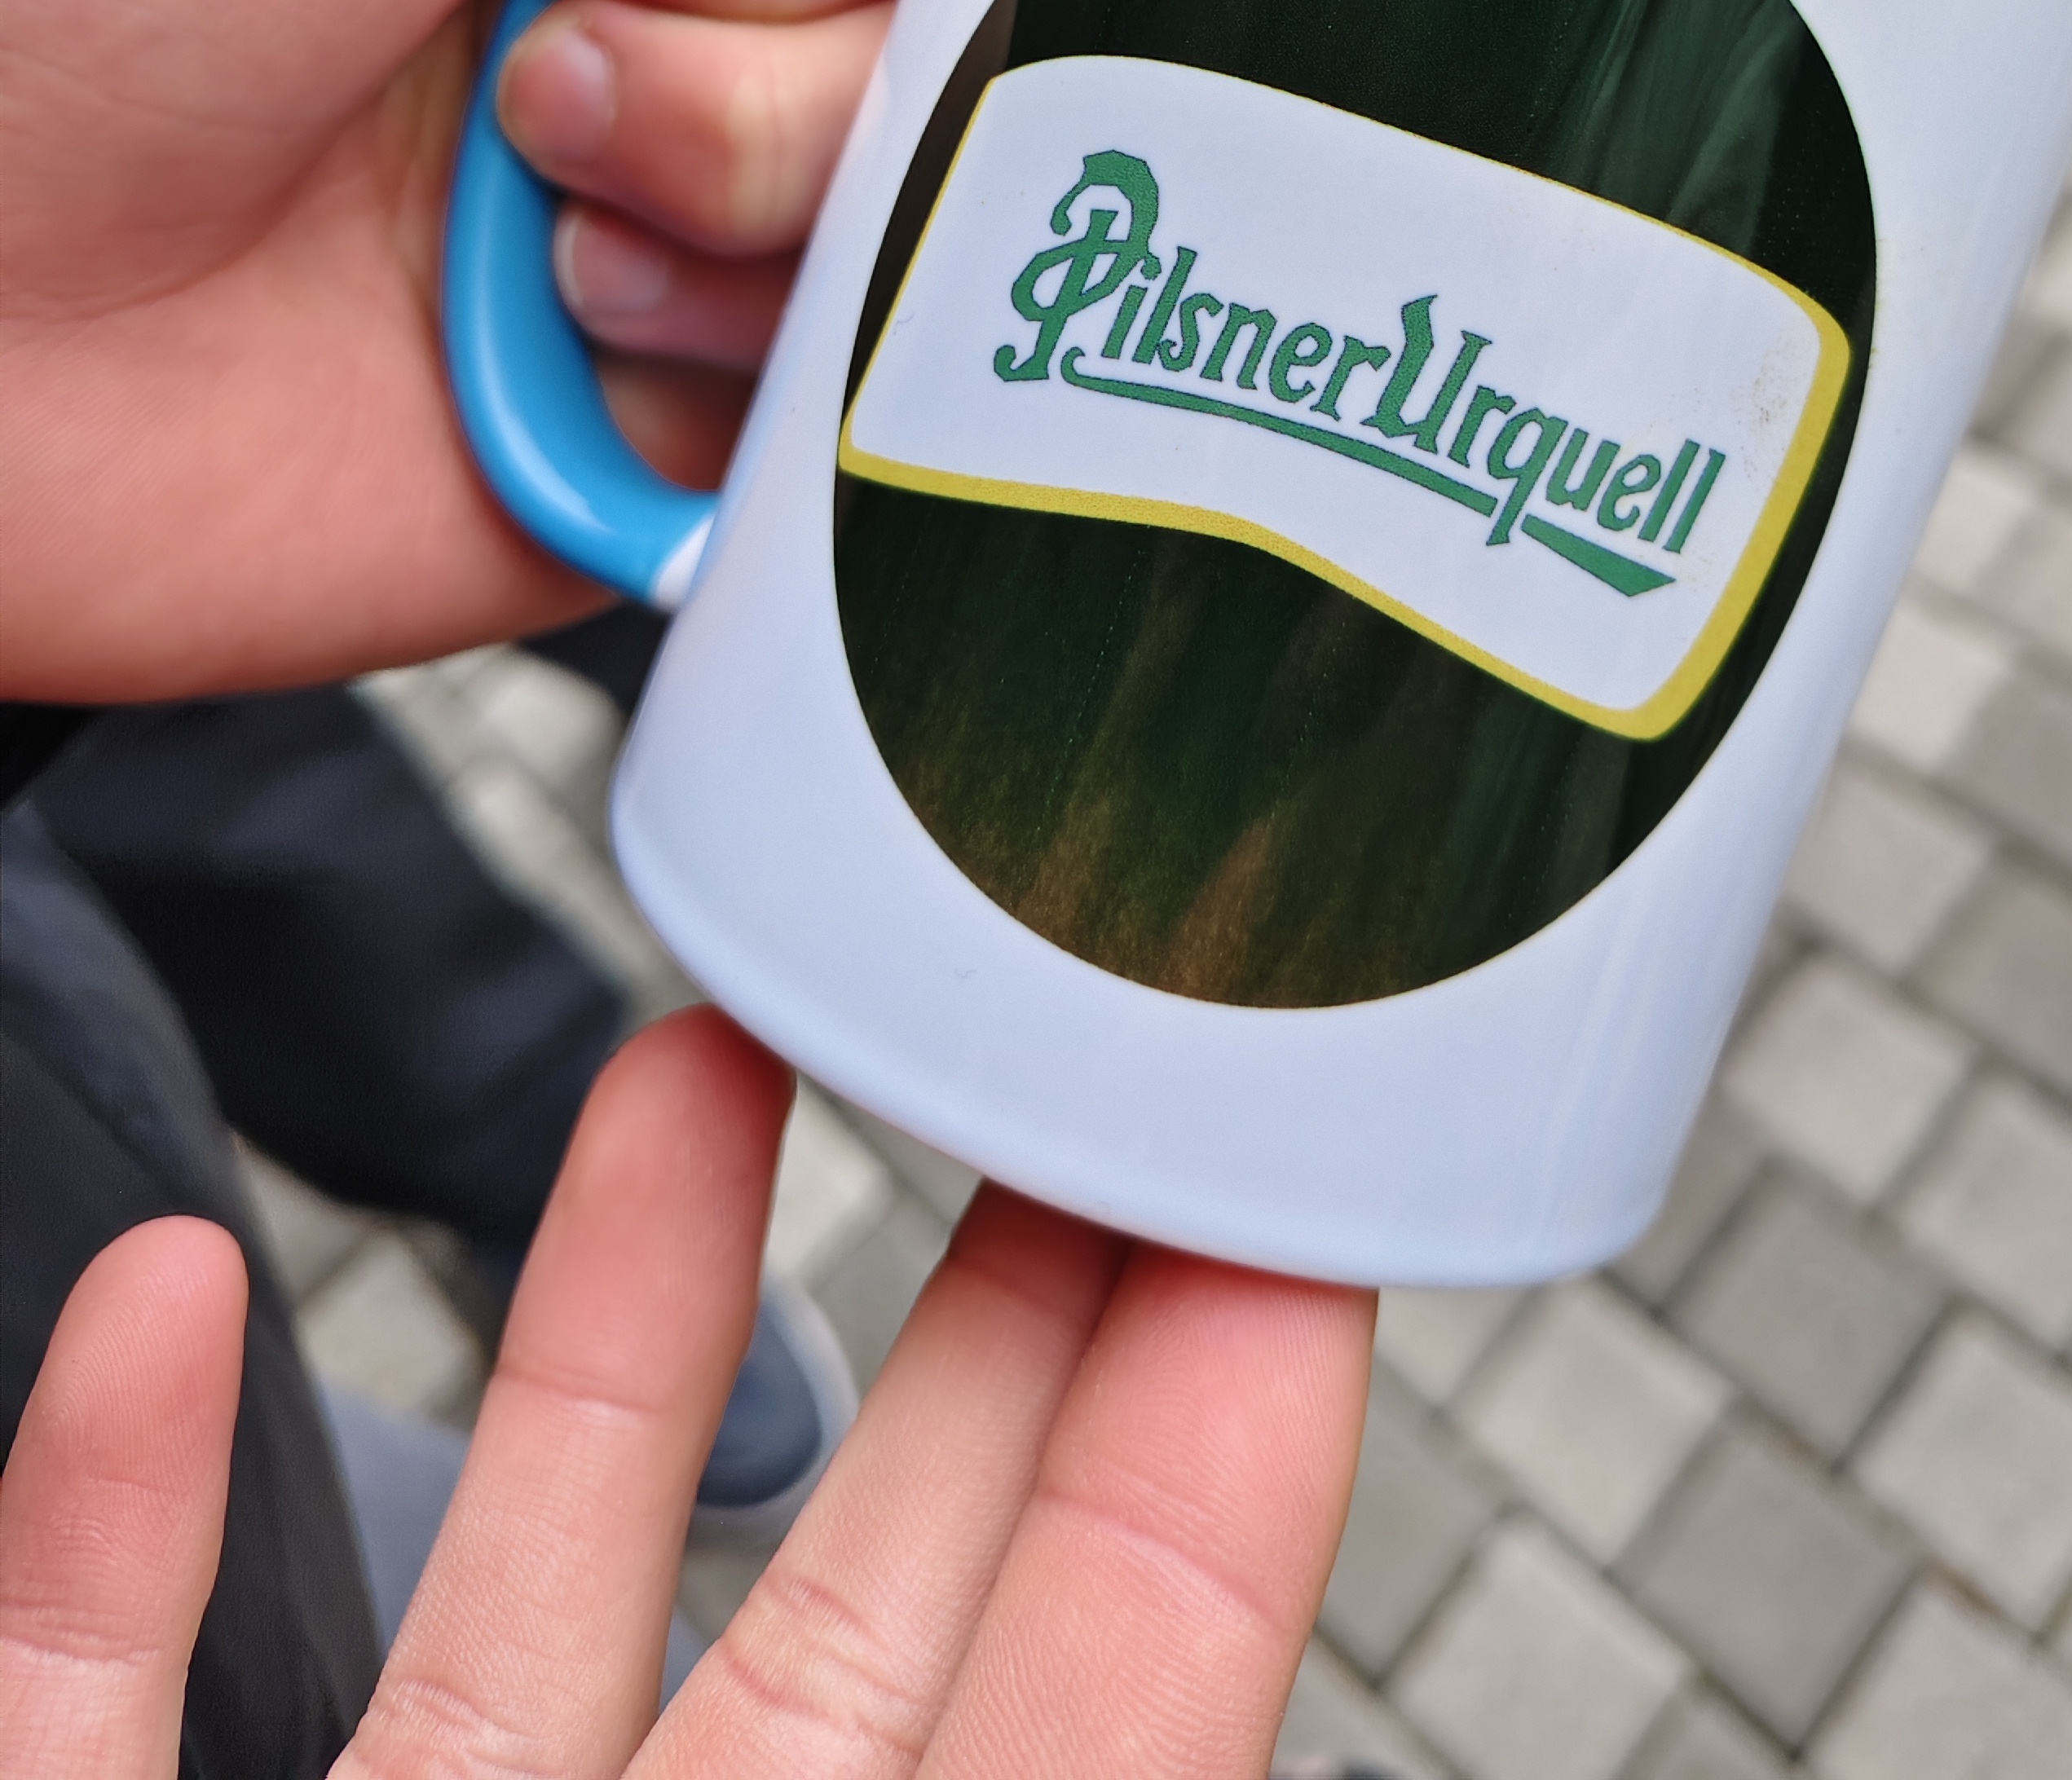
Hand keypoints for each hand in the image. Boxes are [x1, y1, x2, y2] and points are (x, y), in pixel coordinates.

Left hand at [0, 0, 1013, 697]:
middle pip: (994, 21)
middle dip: (767, 18)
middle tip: (527, 13)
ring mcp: (707, 216)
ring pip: (947, 213)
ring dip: (725, 178)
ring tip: (508, 173)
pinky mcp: (674, 428)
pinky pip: (862, 407)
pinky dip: (722, 357)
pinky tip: (545, 320)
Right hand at [0, 1015, 1374, 1779]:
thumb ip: (1074, 1773)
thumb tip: (1194, 1657)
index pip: (1122, 1681)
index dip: (1221, 1421)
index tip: (1289, 1154)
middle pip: (873, 1592)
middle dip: (993, 1306)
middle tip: (1077, 1028)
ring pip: (513, 1600)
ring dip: (595, 1315)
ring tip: (704, 1050)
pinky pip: (87, 1702)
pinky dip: (105, 1506)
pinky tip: (161, 1295)